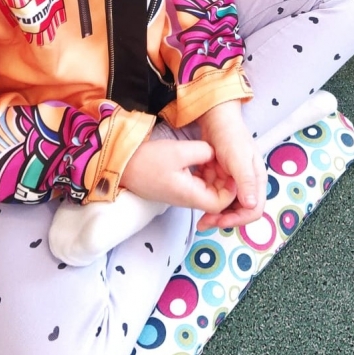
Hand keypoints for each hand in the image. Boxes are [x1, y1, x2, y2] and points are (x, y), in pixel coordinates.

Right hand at [120, 137, 236, 212]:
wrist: (122, 166)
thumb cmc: (148, 160)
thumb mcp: (178, 151)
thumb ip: (203, 152)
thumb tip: (215, 153)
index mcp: (191, 195)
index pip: (221, 203)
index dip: (231, 189)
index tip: (230, 168)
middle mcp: (189, 199)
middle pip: (217, 198)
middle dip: (224, 180)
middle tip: (223, 158)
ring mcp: (183, 194)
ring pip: (209, 190)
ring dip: (214, 175)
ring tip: (213, 155)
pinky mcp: (178, 187)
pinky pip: (198, 184)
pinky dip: (204, 173)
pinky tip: (203, 158)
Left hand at [196, 101, 266, 229]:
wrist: (216, 118)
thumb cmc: (230, 135)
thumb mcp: (238, 158)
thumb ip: (246, 181)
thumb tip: (252, 205)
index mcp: (257, 180)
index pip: (253, 210)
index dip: (237, 219)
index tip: (219, 221)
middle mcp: (248, 183)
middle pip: (240, 210)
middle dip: (224, 219)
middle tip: (205, 222)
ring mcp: (235, 180)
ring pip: (227, 205)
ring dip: (215, 212)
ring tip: (200, 216)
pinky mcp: (223, 177)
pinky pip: (217, 194)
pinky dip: (209, 200)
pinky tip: (197, 200)